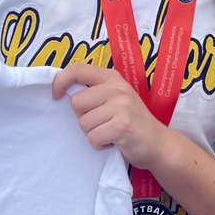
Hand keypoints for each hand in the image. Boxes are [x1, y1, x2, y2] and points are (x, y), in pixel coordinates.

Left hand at [52, 63, 168, 172]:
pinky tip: (114, 142)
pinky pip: (93, 138)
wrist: (159, 144)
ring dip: (93, 134)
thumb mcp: (115, 98)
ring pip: (83, 123)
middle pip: (76, 103)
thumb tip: (61, 91)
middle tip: (102, 123)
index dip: (60, 82)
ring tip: (110, 132)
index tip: (56, 96)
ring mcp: (121, 106)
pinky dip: (100, 145)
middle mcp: (117, 88)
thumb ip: (94, 92)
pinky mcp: (122, 126)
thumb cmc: (131, 122)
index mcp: (112, 77)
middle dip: (84, 118)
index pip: (77, 69)